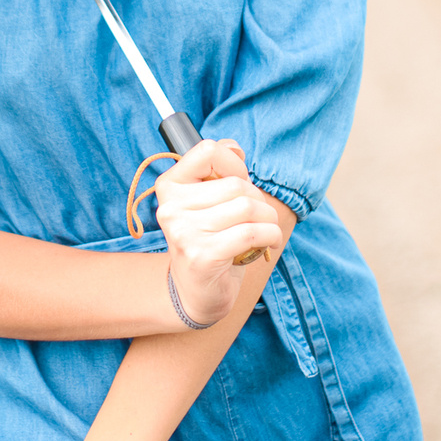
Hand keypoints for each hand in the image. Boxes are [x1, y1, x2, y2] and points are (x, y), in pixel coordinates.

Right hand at [153, 140, 291, 326]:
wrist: (196, 293)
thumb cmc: (209, 241)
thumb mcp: (209, 203)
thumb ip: (219, 171)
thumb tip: (234, 147)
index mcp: (170, 186)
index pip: (207, 151)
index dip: (234, 164)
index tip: (240, 183)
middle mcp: (171, 207)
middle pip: (235, 184)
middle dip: (259, 200)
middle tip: (259, 217)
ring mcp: (183, 232)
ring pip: (247, 207)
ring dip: (268, 219)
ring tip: (266, 230)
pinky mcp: (202, 255)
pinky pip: (251, 233)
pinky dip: (270, 236)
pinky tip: (269, 243)